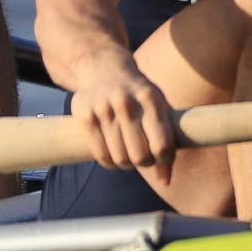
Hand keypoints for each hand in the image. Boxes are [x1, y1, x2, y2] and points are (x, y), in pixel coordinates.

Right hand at [67, 52, 177, 179]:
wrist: (104, 69)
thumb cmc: (138, 95)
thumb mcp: (158, 106)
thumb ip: (167, 139)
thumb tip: (166, 181)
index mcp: (150, 99)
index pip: (161, 144)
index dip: (164, 164)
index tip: (163, 170)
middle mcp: (126, 102)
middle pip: (140, 155)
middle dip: (144, 164)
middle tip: (143, 160)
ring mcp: (103, 107)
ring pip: (119, 157)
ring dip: (126, 165)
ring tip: (128, 158)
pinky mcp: (84, 114)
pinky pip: (100, 153)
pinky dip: (109, 162)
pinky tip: (112, 157)